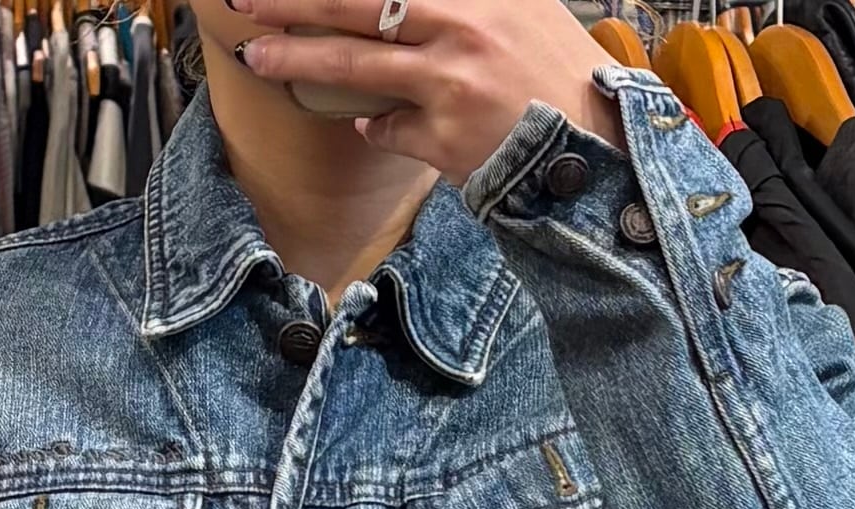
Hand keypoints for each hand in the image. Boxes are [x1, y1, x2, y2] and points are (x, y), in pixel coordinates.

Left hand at [229, 0, 623, 179]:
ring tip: (257, 54)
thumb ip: (465, 3)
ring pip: (357, 63)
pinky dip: (375, 126)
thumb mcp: (520, 10)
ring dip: (299, 58)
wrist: (597, 147)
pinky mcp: (446, 136)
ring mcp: (451, 81)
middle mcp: (462, 23)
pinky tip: (373, 124)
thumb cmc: (556, 78)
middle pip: (358, 1)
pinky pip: (388, 128)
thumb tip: (398, 5)